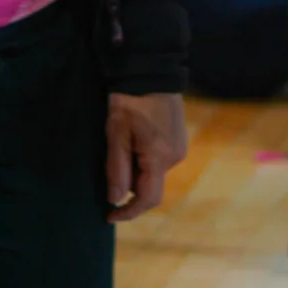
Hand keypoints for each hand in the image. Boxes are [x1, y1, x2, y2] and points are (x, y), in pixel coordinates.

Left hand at [105, 93, 187, 220]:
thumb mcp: (116, 134)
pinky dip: (144, 160)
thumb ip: (117, 169)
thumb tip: (116, 200)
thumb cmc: (129, 101)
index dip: (128, 212)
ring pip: (153, 173)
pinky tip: (133, 140)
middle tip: (109, 165)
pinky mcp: (178, 139)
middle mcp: (175, 157)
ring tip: (121, 146)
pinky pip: (159, 160)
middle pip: (149, 186)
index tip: (108, 216)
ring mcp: (180, 148)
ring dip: (136, 171)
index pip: (147, 199)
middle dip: (128, 185)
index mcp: (160, 158)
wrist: (150, 71)